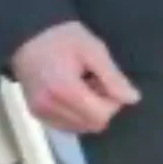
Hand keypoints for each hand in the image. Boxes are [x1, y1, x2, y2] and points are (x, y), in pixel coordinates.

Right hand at [11, 21, 139, 134]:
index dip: (113, 101)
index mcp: (64, 90)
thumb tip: (133, 99)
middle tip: (96, 81)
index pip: (101, 115)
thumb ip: (113, 77)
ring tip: (83, 85)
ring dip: (90, 112)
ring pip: (81, 128)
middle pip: (92, 125)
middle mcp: (49, 108)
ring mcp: (41, 114)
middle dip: (102, 107)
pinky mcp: (37, 116)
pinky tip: (73, 93)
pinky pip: (67, 126)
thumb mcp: (94, 49)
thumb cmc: (63, 38)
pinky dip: (77, 114)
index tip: (107, 81)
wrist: (29, 35)